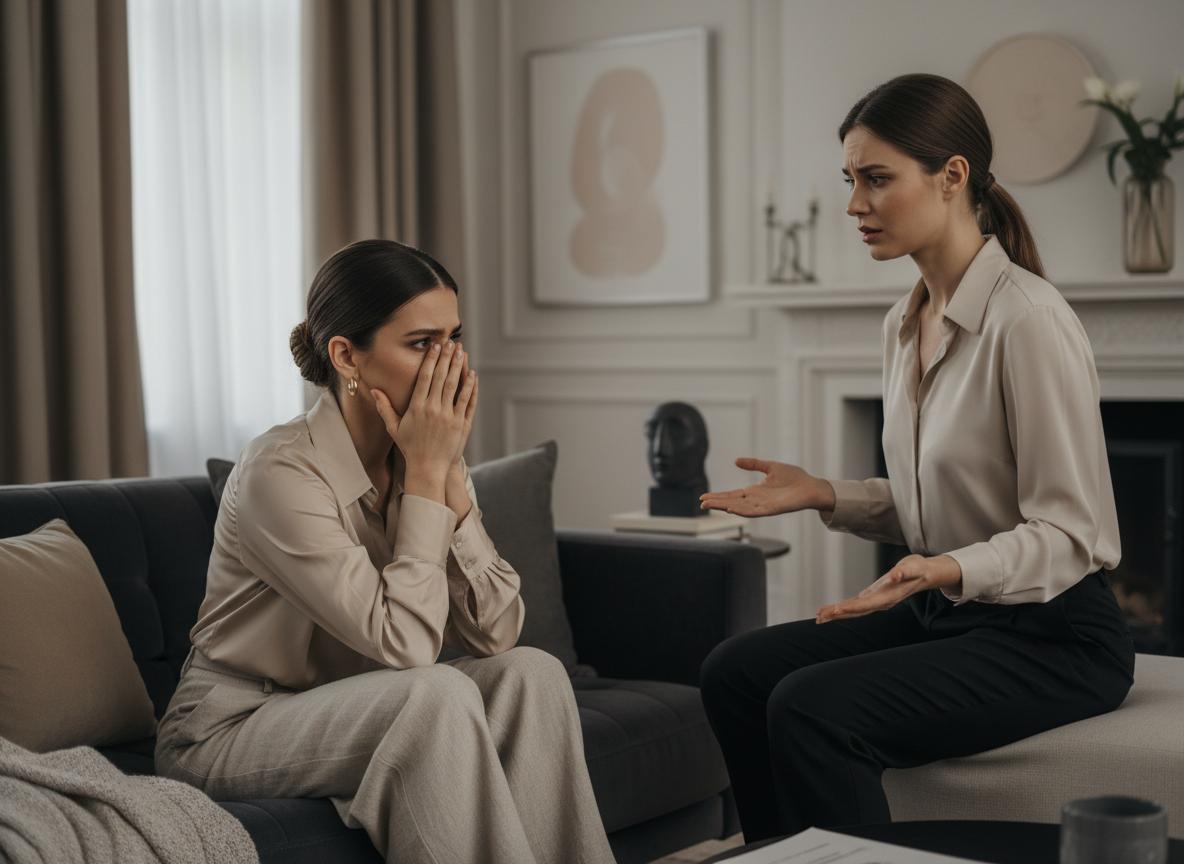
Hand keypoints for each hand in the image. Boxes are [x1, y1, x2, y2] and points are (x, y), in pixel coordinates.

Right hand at [373, 341, 476, 503]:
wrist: (428, 469)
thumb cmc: (410, 448)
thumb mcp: (394, 428)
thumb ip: (385, 407)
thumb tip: (374, 390)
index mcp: (416, 407)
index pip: (425, 377)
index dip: (431, 360)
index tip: (435, 346)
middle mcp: (433, 409)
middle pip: (442, 377)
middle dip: (447, 358)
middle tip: (452, 342)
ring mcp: (449, 417)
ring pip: (456, 386)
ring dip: (460, 367)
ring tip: (462, 352)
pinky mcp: (461, 425)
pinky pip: (468, 402)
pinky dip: (470, 387)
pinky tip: (472, 375)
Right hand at [699, 458, 835, 516]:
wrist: (812, 486)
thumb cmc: (795, 478)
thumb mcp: (770, 467)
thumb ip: (754, 464)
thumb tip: (736, 460)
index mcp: (755, 491)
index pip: (732, 495)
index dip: (718, 496)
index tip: (704, 498)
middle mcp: (756, 500)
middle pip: (732, 502)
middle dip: (716, 503)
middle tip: (701, 504)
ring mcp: (763, 506)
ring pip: (739, 508)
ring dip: (725, 507)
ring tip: (711, 506)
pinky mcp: (773, 509)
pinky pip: (754, 512)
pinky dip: (742, 511)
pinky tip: (731, 509)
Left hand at [814, 554, 961, 622]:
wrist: (924, 574)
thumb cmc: (918, 569)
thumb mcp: (913, 566)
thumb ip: (904, 571)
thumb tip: (895, 574)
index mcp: (888, 597)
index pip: (866, 604)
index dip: (851, 608)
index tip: (836, 610)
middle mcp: (881, 602)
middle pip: (856, 611)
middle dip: (838, 614)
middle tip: (819, 618)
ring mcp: (876, 601)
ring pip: (854, 610)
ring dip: (837, 614)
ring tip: (819, 618)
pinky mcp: (873, 597)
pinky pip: (855, 605)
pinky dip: (843, 608)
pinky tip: (832, 610)